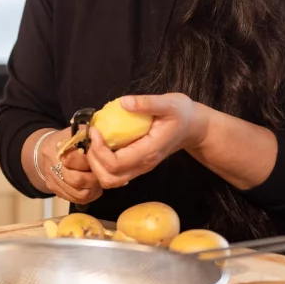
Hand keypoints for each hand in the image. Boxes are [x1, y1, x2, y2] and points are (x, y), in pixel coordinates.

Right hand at [37, 127, 102, 205]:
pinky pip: (74, 199)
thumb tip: (100, 137)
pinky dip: (87, 197)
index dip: (94, 161)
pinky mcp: (54, 189)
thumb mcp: (76, 132)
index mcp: (60, 147)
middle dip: (94, 179)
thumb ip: (88, 134)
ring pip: (77, 193)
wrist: (45, 149)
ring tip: (99, 183)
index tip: (102, 160)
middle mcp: (53, 164)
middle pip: (78, 179)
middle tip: (102, 175)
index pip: (80, 159)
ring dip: (92, 190)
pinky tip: (92, 189)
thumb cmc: (66, 139)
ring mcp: (52, 179)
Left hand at [86, 93, 208, 188]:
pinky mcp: (136, 164)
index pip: (116, 164)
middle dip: (93, 160)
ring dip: (95, 164)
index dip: (98, 150)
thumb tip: (124, 103)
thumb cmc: (181, 113)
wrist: (193, 127)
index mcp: (149, 152)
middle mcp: (143, 165)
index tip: (94, 131)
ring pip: (110, 180)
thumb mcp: (168, 103)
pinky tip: (100, 143)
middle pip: (109, 178)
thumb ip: (146, 103)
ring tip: (93, 141)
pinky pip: (114, 173)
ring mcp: (140, 167)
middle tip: (90, 137)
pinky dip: (101, 163)